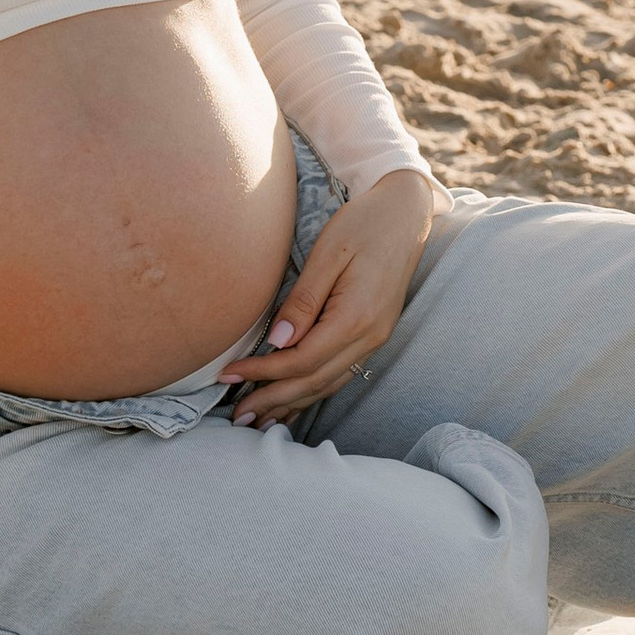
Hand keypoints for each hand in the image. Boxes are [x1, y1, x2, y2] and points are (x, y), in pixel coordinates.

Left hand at [219, 165, 436, 426]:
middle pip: (314, 382)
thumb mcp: (328, 254)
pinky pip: (340, 374)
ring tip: (259, 419)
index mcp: (356, 317)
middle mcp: (370, 337)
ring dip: (292, 404)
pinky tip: (294, 403)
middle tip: (237, 416)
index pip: (301, 360)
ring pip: (329, 384)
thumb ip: (303, 300)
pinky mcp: (374, 336)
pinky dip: (313, 392)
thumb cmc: (364, 225)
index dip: (263, 373)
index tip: (228, 375)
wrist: (406, 214)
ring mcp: (375, 340)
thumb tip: (278, 341)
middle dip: (273, 400)